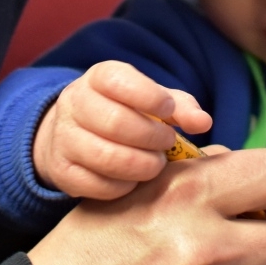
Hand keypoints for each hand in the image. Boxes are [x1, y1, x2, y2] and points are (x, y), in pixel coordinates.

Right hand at [33, 60, 212, 200]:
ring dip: (141, 165)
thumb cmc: (124, 112)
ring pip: (105, 157)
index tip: (168, 111)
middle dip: (151, 137)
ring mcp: (63, 138)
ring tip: (155, 164)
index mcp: (98, 77)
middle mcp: (74, 103)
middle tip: (167, 144)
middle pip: (115, 122)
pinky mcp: (62, 171)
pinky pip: (96, 185)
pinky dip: (123, 187)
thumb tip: (203, 122)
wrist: (73, 132)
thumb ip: (180, 107)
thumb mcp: (151, 100)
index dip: (150, 97)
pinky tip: (134, 180)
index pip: (119, 81)